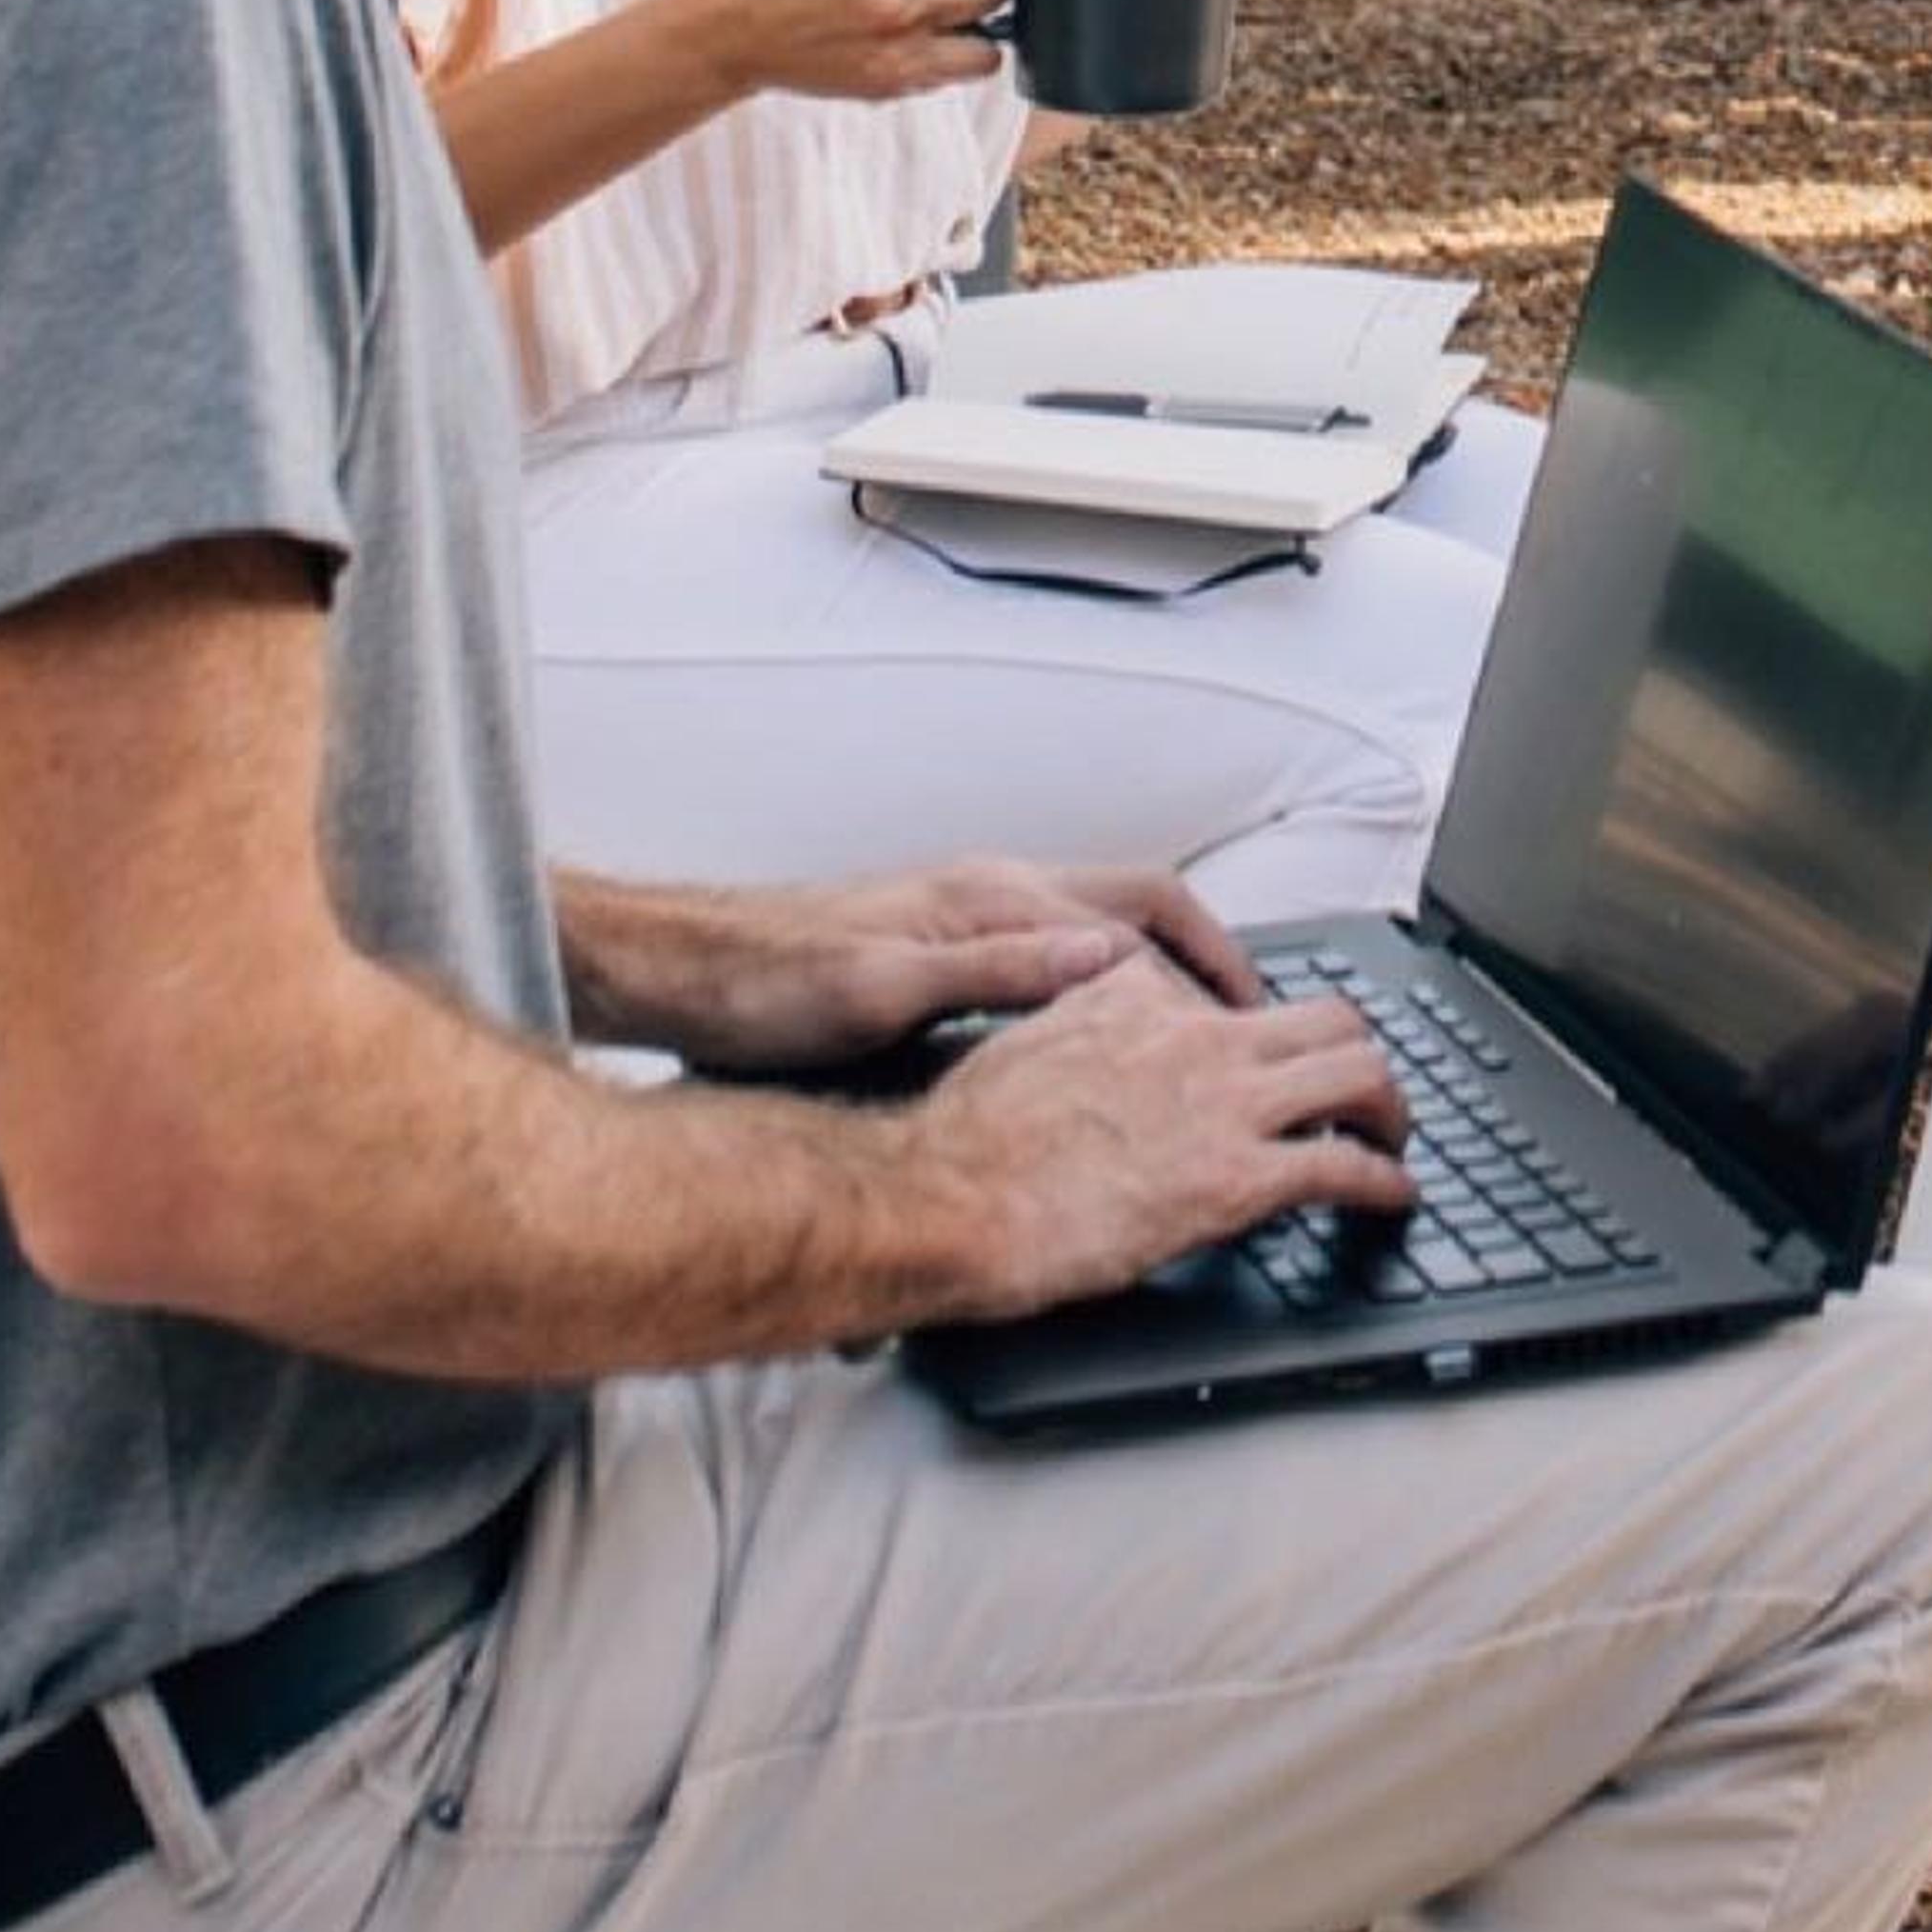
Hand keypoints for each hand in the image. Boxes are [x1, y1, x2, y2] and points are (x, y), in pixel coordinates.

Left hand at [657, 855, 1263, 1080]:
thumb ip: (996, 970)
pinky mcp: (939, 945)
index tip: (1253, 1021)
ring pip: (1100, 927)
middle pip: (1140, 905)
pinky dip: (1106, 985)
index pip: (1144, 913)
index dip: (1208, 966)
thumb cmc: (762, 985)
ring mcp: (966, 915)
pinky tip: (1103, 1038)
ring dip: (1160, 970)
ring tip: (1199, 1037)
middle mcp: (991, 893)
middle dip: (1206, 958)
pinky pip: (1057, 951)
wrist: (676, 972)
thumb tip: (1106, 955)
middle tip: (1254, 1026)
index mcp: (992, 898)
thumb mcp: (879, 991)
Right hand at [924, 950, 1418, 1318]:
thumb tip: (1093, 1045)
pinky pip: (1345, 1167)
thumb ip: (1079, 1028)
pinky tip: (1395, 1197)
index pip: (1234, 996)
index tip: (1277, 1063)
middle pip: (1328, 1017)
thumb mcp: (1026, 1042)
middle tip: (1367, 1095)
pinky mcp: (1236, 1179)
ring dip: (1392, 1109)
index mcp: (1140, 999)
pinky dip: (1386, 1182)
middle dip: (1362, 1055)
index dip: (1268, 1036)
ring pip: (1359, 1074)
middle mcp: (1197, 1038)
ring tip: (1394, 1139)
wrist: (951, 1196)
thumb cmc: (967, 1140)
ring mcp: (1224, 1105)